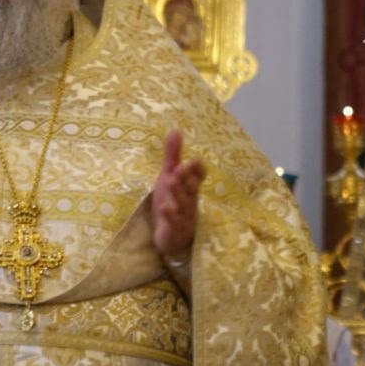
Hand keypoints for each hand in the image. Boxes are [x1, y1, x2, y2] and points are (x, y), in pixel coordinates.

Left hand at [151, 128, 204, 257]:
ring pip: (183, 204)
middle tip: (182, 166)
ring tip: (172, 179)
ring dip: (179, 192)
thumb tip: (175, 129)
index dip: (198, 170)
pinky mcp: (174, 230)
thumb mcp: (169, 176)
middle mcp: (190, 200)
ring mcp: (183, 216)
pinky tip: (165, 208)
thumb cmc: (172, 201)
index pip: (199, 177)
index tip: (195, 160)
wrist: (171, 236)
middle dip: (187, 178)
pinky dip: (170, 216)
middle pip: (191, 188)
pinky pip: (173, 223)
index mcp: (190, 187)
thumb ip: (173, 155)